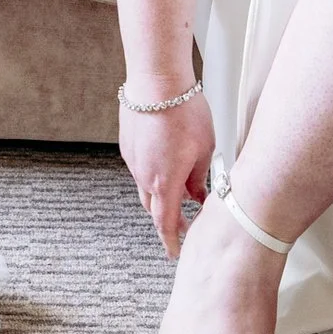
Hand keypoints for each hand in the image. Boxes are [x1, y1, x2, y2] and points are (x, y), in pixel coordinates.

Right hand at [118, 81, 214, 258]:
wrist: (156, 82)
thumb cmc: (183, 111)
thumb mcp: (205, 148)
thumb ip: (200, 175)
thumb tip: (197, 191)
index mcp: (165, 182)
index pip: (167, 222)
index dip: (172, 240)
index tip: (176, 252)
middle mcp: (144, 175)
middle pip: (155, 208)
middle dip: (168, 220)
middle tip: (184, 224)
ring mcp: (133, 160)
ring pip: (146, 187)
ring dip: (161, 193)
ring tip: (180, 187)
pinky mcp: (128, 145)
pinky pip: (140, 167)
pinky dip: (153, 172)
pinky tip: (166, 160)